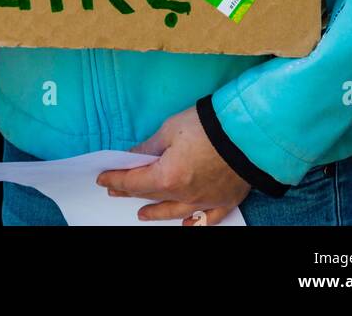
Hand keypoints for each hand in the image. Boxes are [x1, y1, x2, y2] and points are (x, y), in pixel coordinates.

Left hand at [96, 105, 250, 223]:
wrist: (248, 133)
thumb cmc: (209, 126)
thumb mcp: (171, 129)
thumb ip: (150, 146)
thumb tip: (135, 157)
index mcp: (168, 177)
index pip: (134, 182)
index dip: (116, 180)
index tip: (103, 178)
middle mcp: (184, 195)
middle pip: (151, 196)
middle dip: (130, 193)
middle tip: (116, 191)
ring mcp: (205, 201)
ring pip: (174, 212)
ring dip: (155, 212)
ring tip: (141, 214)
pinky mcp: (224, 200)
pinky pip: (206, 219)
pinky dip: (194, 223)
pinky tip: (186, 225)